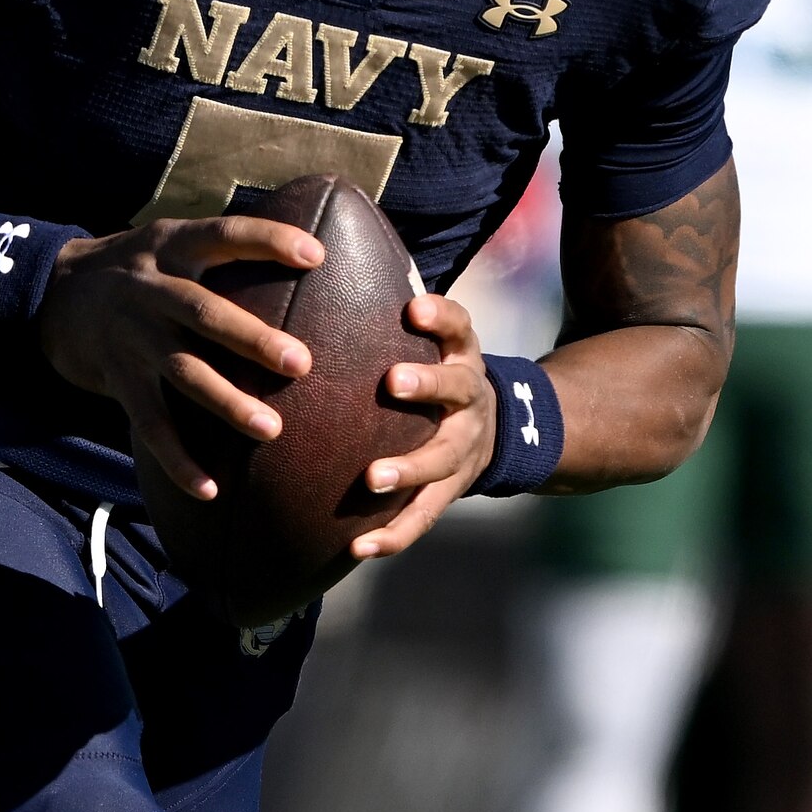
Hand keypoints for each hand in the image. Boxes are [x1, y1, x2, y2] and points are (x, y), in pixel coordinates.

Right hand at [39, 213, 322, 498]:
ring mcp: (131, 336)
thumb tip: (313, 249)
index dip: (268, 241)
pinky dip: (178, 459)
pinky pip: (149, 423)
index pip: (223, 235)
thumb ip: (221, 249)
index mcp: (171, 246)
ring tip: (270, 430)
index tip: (317, 256)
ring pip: (182, 371)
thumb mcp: (169, 240)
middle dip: (252, 338)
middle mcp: (149, 289)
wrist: (54, 291)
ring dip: (226, 402)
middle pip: (204, 313)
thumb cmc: (139, 267)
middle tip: (301, 364)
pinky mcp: (117, 377)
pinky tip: (209, 489)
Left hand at [351, 282, 495, 564]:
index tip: (413, 310)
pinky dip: (393, 534)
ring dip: (407, 469)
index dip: (440, 316)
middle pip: (456, 389)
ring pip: (441, 460)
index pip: (459, 326)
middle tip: (392, 382)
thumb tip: (316, 263)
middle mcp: (469, 399)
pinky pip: (422, 516)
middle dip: (427, 385)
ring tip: (372, 479)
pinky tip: (358, 549)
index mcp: (461, 356)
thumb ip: (391, 318)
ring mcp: (463, 449)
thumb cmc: (434, 374)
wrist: (494, 431)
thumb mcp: (432, 343)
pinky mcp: (449, 491)